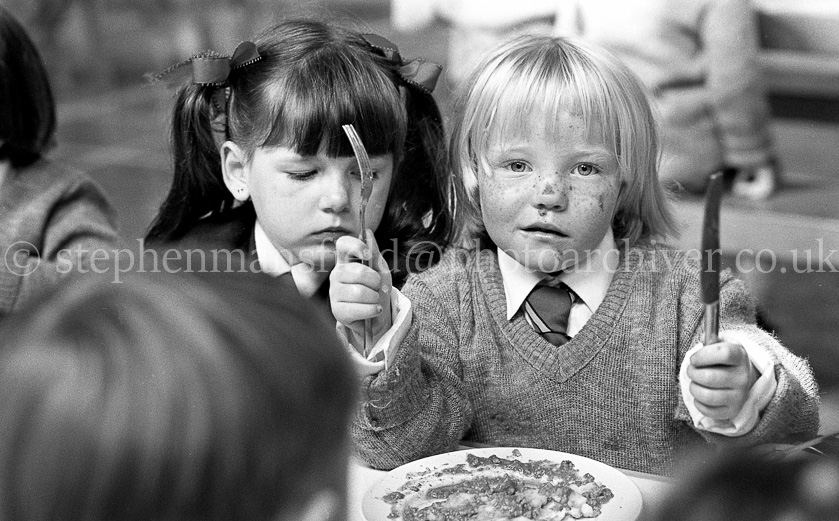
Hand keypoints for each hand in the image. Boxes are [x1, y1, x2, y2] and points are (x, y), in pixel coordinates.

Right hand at [330, 229, 392, 351]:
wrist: (378, 314)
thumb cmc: (377, 289)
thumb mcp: (380, 269)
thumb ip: (374, 251)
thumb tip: (367, 232)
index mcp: (345, 261)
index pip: (342, 244)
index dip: (355, 246)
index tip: (367, 254)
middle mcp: (336, 275)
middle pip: (357, 271)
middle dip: (375, 281)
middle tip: (376, 287)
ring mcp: (334, 293)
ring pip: (359, 292)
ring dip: (375, 297)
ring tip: (374, 299)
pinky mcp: (337, 311)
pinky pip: (358, 309)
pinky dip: (372, 310)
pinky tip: (374, 310)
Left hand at [686, 341, 759, 420]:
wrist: (739, 378)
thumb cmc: (723, 360)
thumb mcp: (720, 344)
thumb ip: (710, 339)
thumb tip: (703, 338)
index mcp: (740, 356)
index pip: (723, 353)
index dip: (702, 355)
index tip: (694, 359)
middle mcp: (743, 377)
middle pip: (709, 377)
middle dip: (693, 373)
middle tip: (692, 371)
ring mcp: (739, 396)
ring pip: (707, 395)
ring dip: (693, 388)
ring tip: (695, 382)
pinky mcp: (732, 410)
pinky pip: (707, 410)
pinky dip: (698, 402)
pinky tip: (701, 395)